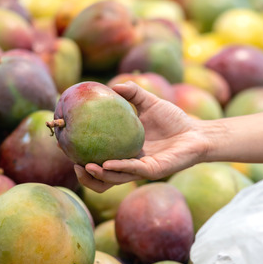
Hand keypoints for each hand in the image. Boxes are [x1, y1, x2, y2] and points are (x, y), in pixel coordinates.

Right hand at [75, 81, 208, 192]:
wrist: (197, 133)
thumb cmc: (174, 120)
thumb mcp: (149, 102)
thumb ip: (133, 93)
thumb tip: (112, 85)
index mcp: (124, 150)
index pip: (98, 157)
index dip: (80, 154)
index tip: (65, 144)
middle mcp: (130, 163)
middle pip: (101, 176)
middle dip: (85, 174)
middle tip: (72, 160)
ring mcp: (141, 169)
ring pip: (114, 178)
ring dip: (98, 175)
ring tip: (84, 166)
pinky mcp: (154, 171)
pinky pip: (132, 171)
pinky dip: (118, 168)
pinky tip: (106, 164)